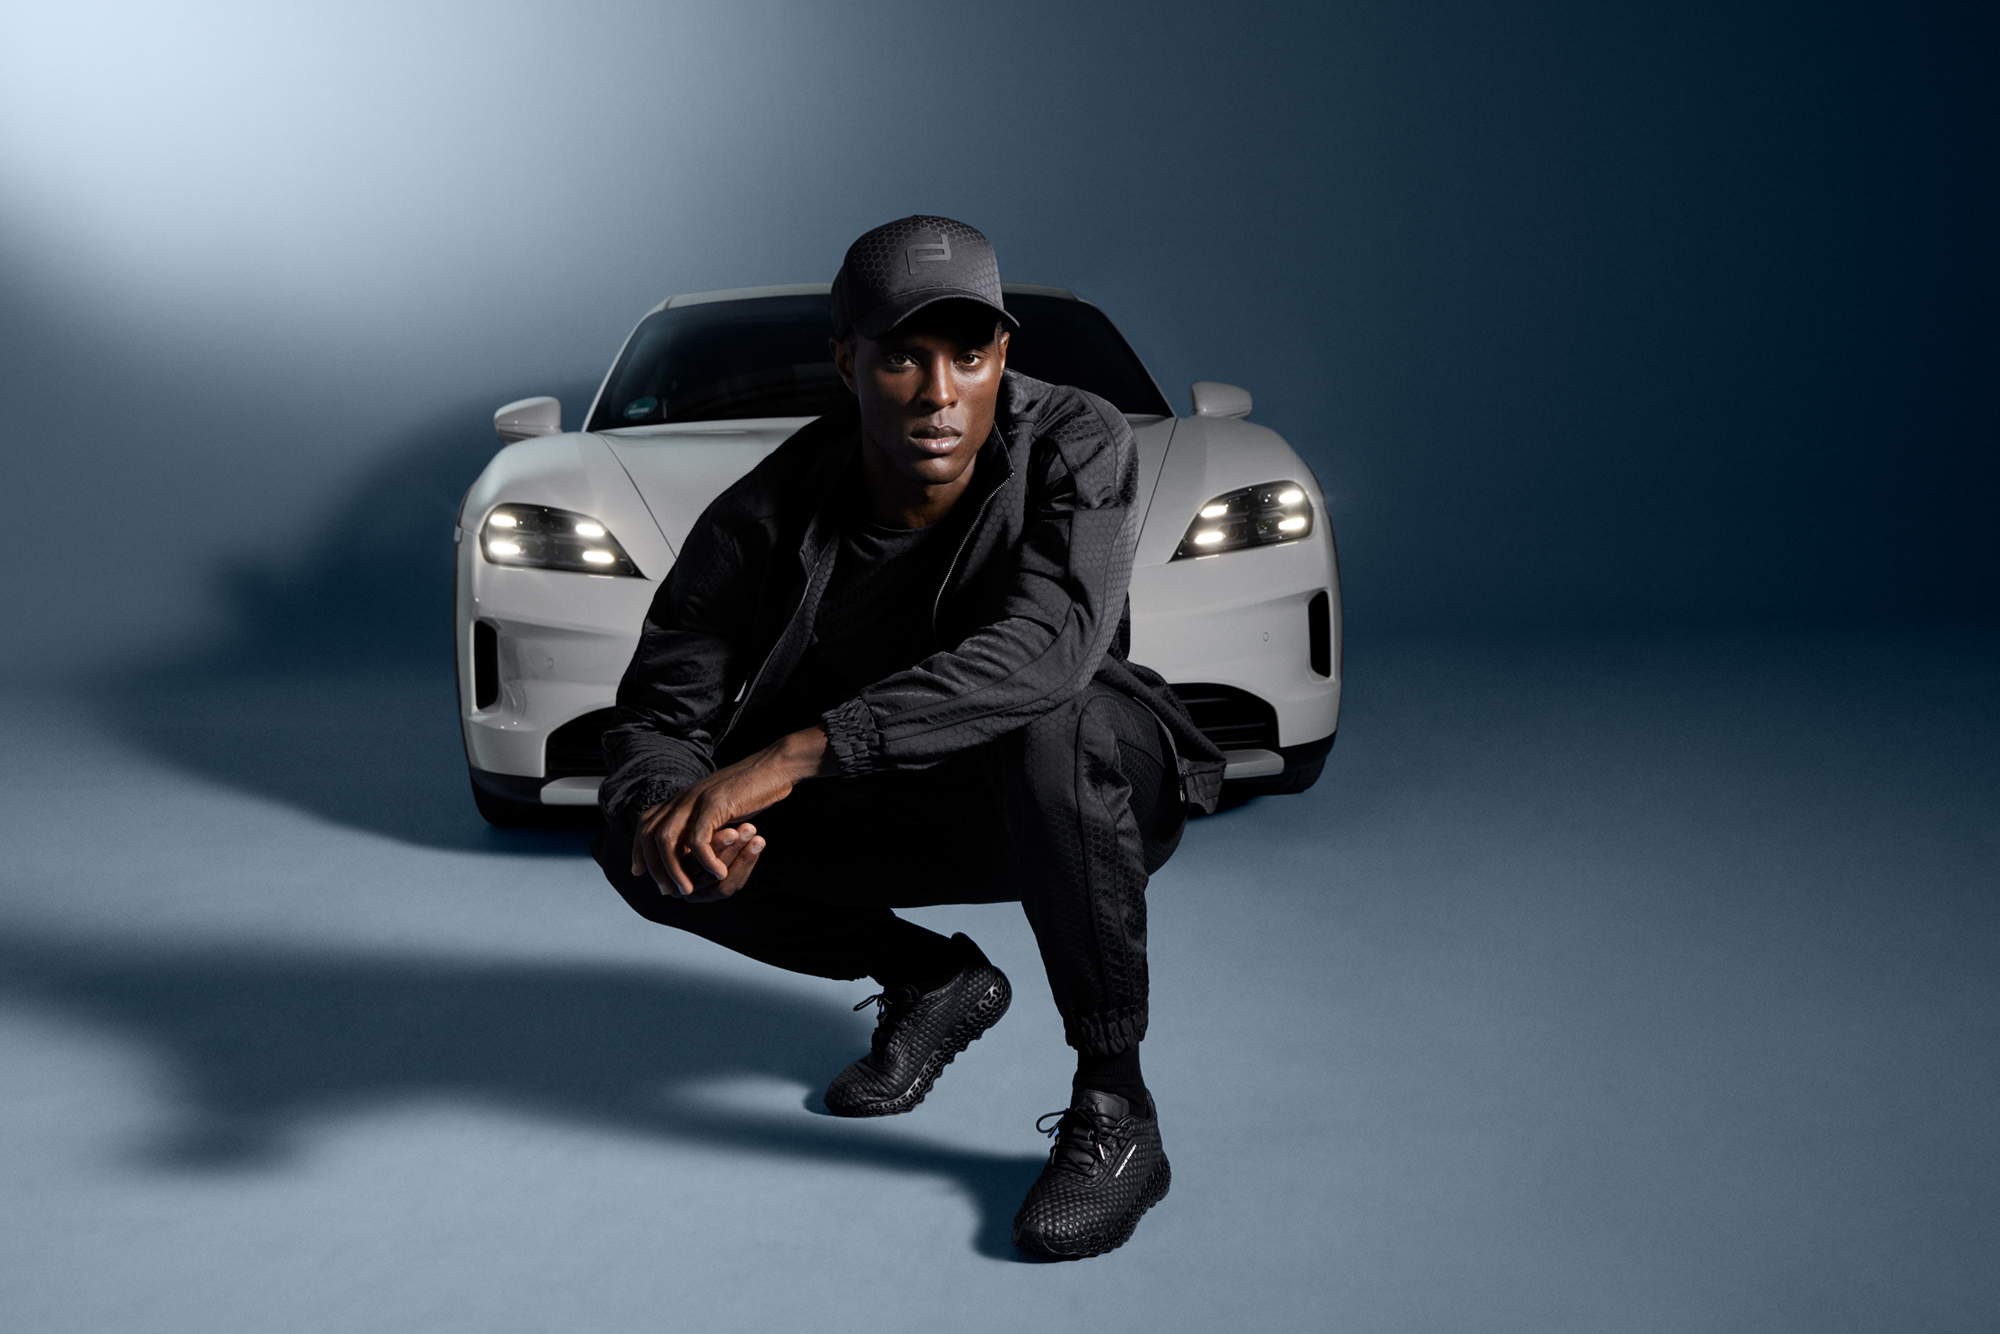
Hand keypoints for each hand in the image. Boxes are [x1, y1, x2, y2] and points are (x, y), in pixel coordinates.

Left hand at [630, 726, 832, 897]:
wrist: (775, 767)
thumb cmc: (751, 790)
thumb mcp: (717, 806)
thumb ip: (700, 820)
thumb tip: (690, 844)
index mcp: (681, 798)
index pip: (646, 823)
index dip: (638, 848)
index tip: (638, 871)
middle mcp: (683, 797)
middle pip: (651, 834)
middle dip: (654, 866)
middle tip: (666, 890)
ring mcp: (697, 799)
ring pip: (669, 839)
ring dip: (675, 869)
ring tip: (688, 889)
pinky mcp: (715, 803)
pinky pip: (699, 838)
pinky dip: (706, 860)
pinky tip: (720, 873)